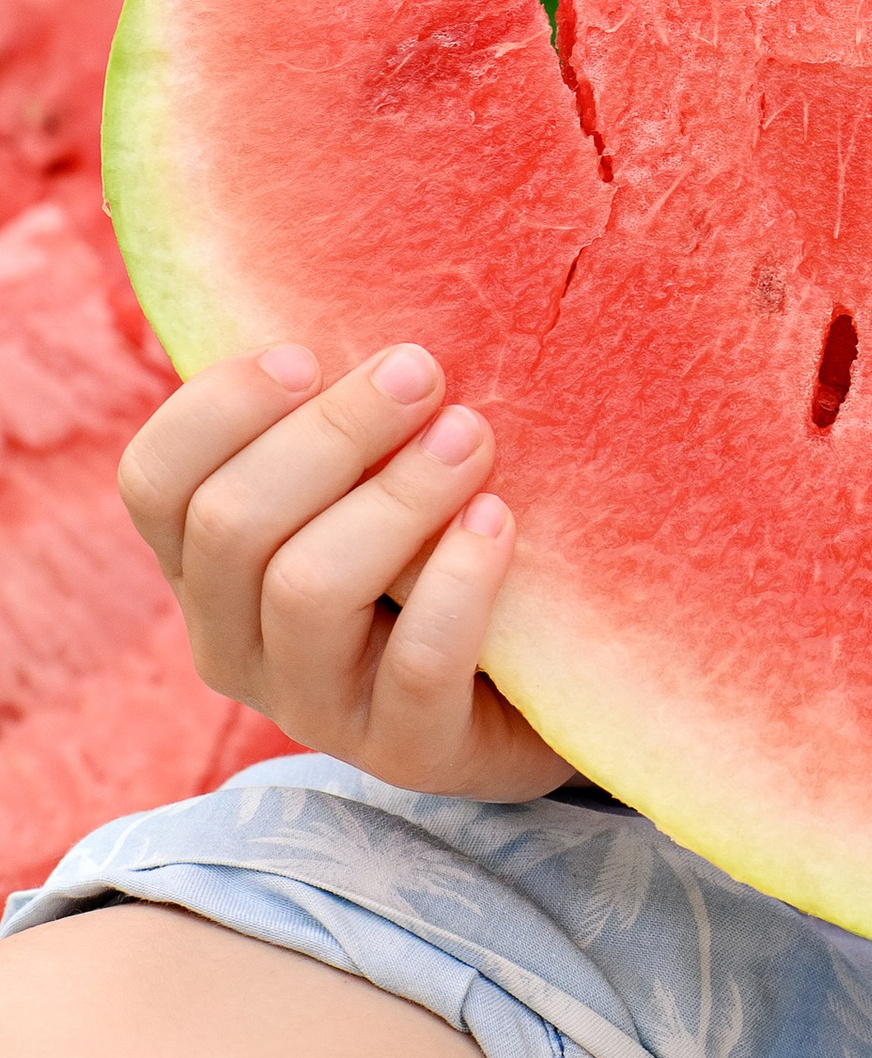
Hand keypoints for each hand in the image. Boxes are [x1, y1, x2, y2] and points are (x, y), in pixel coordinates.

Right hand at [117, 340, 570, 799]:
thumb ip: (340, 412)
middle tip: (422, 371)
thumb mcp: (369, 471)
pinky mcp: (405, 751)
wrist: (534, 679)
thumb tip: (366, 306)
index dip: (218, 406)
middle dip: (332, 432)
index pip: (152, 481)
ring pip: (308, 589)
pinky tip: (497, 520)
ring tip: (472, 437)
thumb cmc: (434, 539)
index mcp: (207, 562)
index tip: (307, 353)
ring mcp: (312, 705)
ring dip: (397, 496)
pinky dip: (459, 581)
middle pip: (232, 523)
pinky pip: (416, 664)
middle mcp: (235, 640)